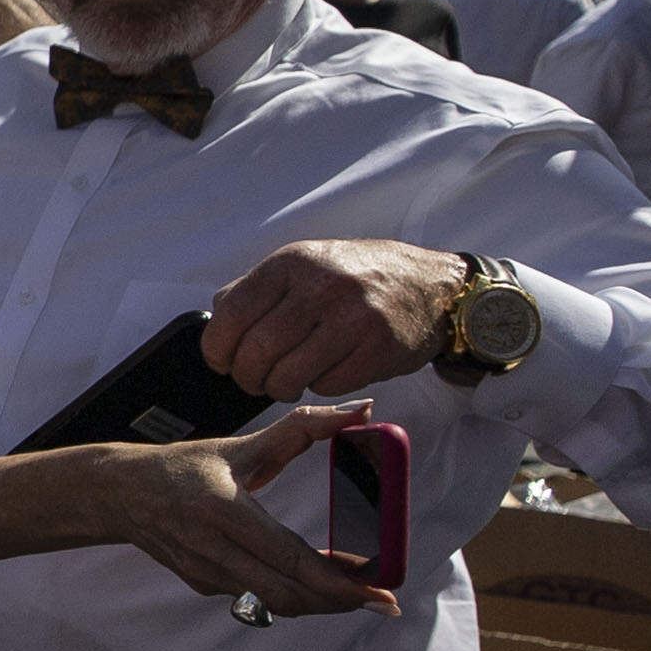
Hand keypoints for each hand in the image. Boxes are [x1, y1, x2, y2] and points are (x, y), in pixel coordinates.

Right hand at [64, 400, 398, 619]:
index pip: (292, 560)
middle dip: (339, 602)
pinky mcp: (202, 584)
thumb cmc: (185, 465)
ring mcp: (205, 572)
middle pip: (289, 596)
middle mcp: (213, 549)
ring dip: (317, 601)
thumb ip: (305, 427)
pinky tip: (307, 582)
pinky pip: (255, 597)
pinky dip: (288, 594)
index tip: (380, 592)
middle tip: (378, 599)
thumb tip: (362, 411)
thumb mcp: (243, 444)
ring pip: (275, 603)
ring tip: (350, 590)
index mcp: (225, 511)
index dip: (341, 583)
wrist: (121, 493)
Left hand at [202, 240, 468, 400]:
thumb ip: (258, 289)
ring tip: (285, 382)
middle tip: (254, 380)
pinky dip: (318, 387)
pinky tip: (325, 372)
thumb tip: (218, 322)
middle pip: (258, 351)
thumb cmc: (358, 278)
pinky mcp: (378, 350)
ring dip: (279, 388)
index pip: (232, 313)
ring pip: (289, 375)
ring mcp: (353, 319)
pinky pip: (327, 386)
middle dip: (247, 376)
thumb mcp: (306, 263)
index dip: (218, 348)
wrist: (433, 286)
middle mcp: (321, 287)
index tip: (221, 361)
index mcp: (293, 262)